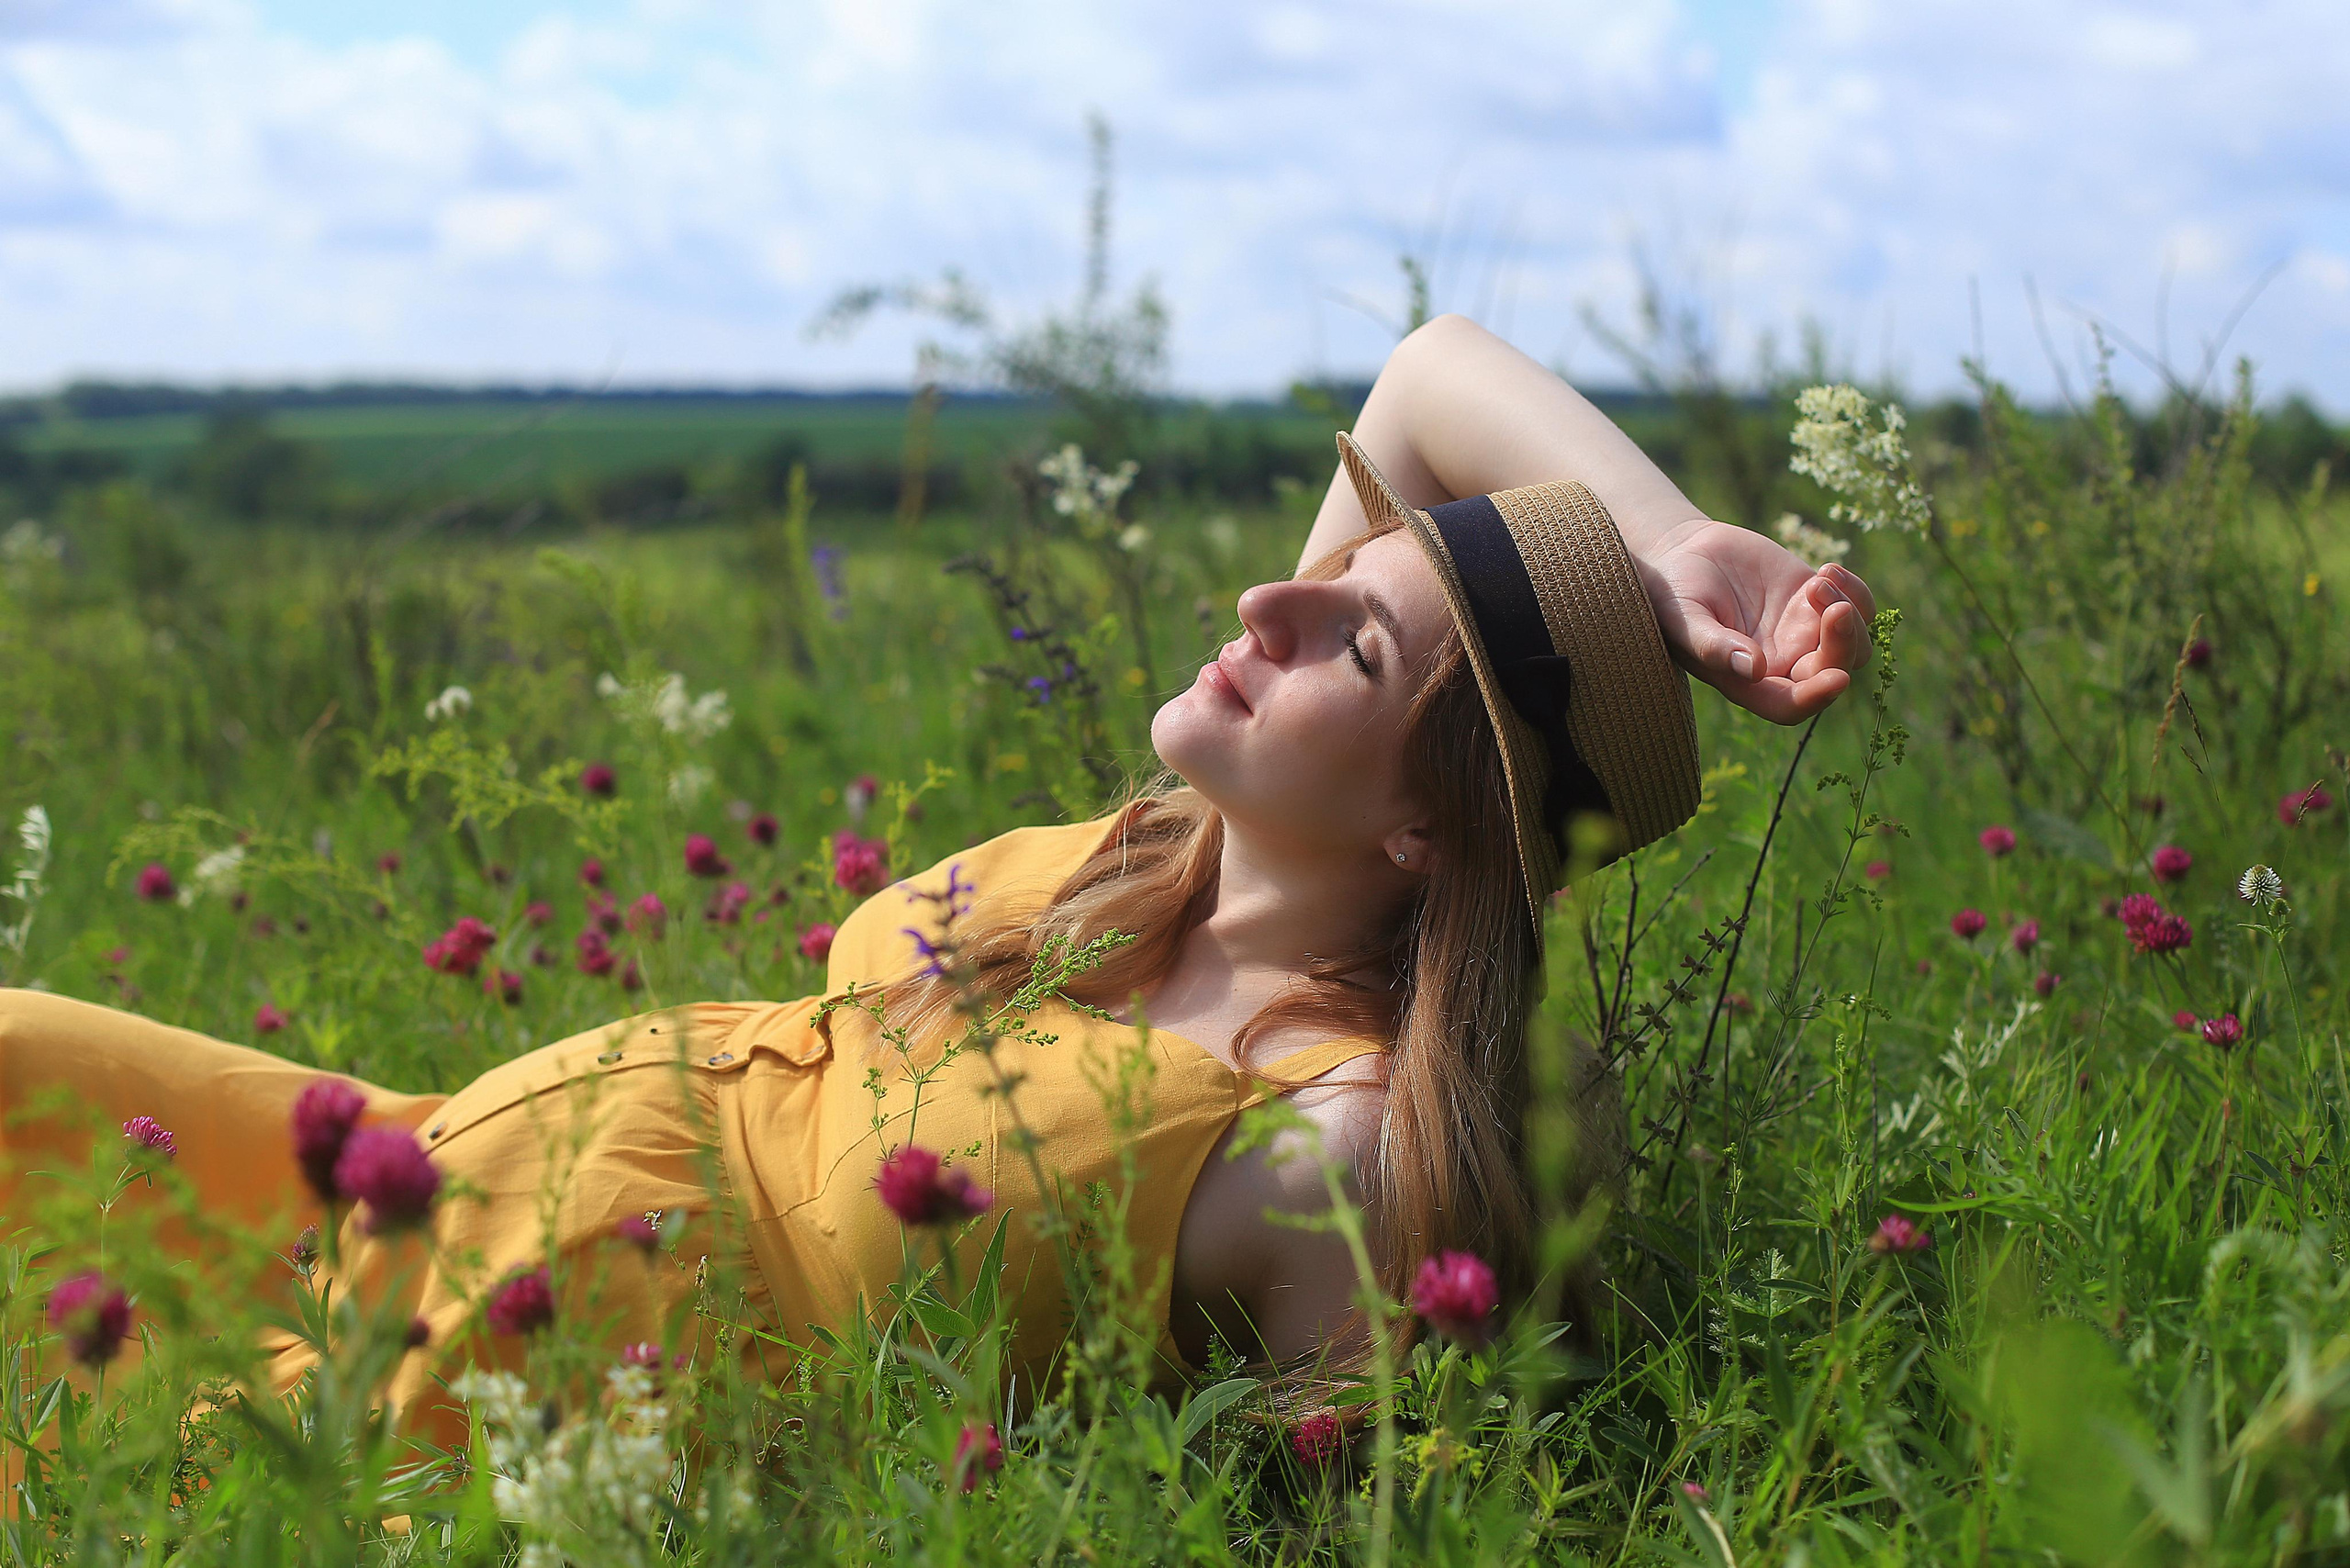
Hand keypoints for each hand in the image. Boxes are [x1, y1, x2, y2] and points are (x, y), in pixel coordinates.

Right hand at [1635, 521, 1876, 724]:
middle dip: (1843, 644)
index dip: (1815, 698)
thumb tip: (1753, 669)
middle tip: (1834, 608)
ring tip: (1818, 581)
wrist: (1683, 554)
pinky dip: (1855, 590)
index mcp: (1749, 681)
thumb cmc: (1671, 594)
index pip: (1790, 705)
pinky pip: (1858, 605)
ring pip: (1855, 642)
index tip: (1836, 677)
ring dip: (1851, 612)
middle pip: (1833, 670)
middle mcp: (1783, 663)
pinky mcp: (1815, 599)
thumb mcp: (1683, 618)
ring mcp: (1803, 631)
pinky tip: (1827, 570)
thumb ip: (1713, 645)